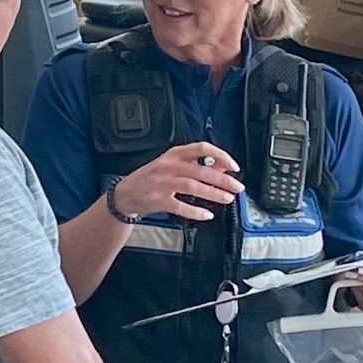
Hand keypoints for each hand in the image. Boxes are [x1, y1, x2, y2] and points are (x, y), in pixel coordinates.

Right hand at [111, 142, 244, 222]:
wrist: (125, 194)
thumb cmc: (150, 179)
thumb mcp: (172, 166)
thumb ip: (196, 165)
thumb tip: (222, 167)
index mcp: (174, 154)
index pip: (202, 148)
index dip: (220, 156)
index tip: (233, 166)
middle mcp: (168, 166)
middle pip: (201, 171)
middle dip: (223, 180)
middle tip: (236, 187)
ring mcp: (162, 183)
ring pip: (193, 186)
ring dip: (213, 193)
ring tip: (227, 198)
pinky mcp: (158, 200)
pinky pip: (181, 206)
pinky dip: (195, 211)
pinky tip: (207, 214)